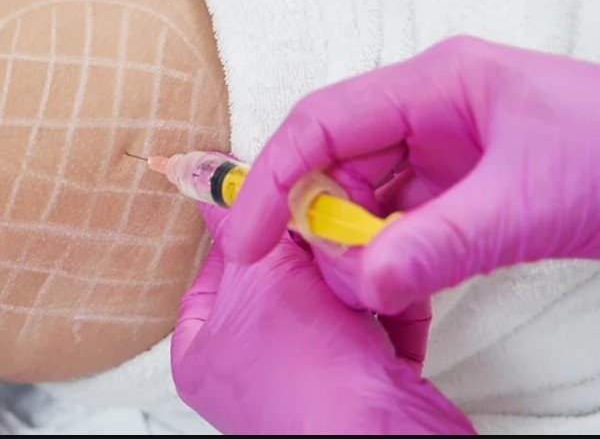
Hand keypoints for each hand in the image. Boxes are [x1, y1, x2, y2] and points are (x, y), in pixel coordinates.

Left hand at [171, 204, 473, 434]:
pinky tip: (395, 298)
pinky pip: (372, 328)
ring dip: (354, 275)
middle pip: (279, 279)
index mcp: (204, 353)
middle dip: (314, 250)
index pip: (214, 269)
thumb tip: (209, 185)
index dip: (247, 229)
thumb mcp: (260, 273)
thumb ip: (237, 223)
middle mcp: (248, 371)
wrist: (380, 433)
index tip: (276, 197)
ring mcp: (306, 381)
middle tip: (332, 218)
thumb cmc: (306, 371)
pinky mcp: (360, 386)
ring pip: (332, 300)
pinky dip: (387, 310)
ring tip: (365, 257)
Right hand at [225, 36, 599, 314]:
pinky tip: (396, 287)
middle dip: (321, 219)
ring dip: (359, 243)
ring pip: (370, 196)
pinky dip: (394, 255)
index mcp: (436, 84)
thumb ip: (442, 242)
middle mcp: (432, 109)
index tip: (250, 237)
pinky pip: (408, 221)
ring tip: (363, 288)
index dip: (274, 177)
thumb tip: (361, 280)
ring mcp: (451, 149)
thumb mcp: (531, 201)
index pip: (323, 120)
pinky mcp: (470, 187)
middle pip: (338, 160)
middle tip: (322, 276)